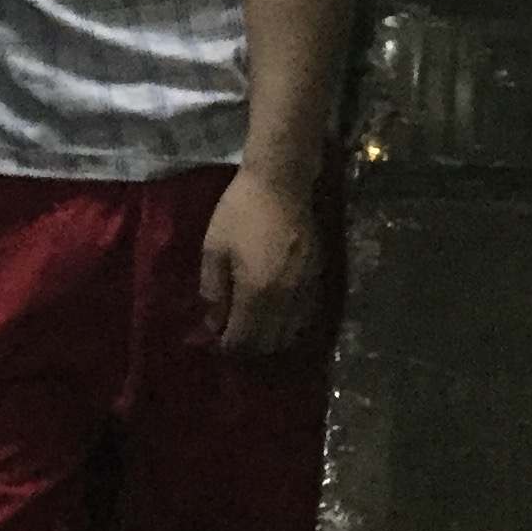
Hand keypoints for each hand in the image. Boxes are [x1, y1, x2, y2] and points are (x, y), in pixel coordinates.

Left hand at [199, 166, 320, 359]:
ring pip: (291, 333)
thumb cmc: (241, 211)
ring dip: (271, 339)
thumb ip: (213, 289)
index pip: (244, 339)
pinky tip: (277, 314)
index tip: (217, 342)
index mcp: (257, 293)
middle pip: (270, 343)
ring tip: (254, 328)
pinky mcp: (317, 278)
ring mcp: (305, 290)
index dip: (229, 347)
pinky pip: (305, 316)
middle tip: (233, 337)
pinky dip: (290, 324)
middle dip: (250, 348)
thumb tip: (214, 322)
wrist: (283, 182)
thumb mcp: (214, 247)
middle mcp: (285, 300)